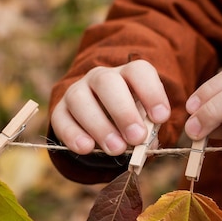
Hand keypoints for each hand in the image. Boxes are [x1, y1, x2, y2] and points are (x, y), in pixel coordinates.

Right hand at [51, 59, 170, 154]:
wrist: (101, 125)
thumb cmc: (130, 122)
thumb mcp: (144, 122)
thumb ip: (148, 130)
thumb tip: (146, 145)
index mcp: (127, 75)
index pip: (138, 71)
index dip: (151, 92)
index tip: (161, 117)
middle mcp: (100, 77)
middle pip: (108, 82)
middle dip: (123, 111)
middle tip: (137, 137)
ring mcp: (77, 91)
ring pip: (80, 99)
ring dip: (99, 125)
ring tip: (116, 149)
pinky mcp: (60, 111)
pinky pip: (61, 119)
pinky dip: (73, 134)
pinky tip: (87, 148)